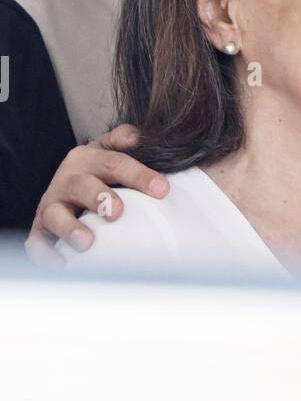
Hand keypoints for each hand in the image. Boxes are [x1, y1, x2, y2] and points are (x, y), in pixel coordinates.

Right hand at [25, 124, 168, 262]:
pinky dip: (45, 253)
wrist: (64, 186)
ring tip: (87, 242)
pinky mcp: (40, 228)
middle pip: (83, 185)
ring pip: (55, 214)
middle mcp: (68, 178)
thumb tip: (138, 137)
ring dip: (70, 227)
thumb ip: (125, 139)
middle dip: (100, 198)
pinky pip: (37, 242)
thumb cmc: (99, 170)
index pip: (115, 162)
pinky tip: (60, 263)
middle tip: (117, 213)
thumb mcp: (111, 149)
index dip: (139, 175)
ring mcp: (52, 204)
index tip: (162, 190)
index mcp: (89, 156)